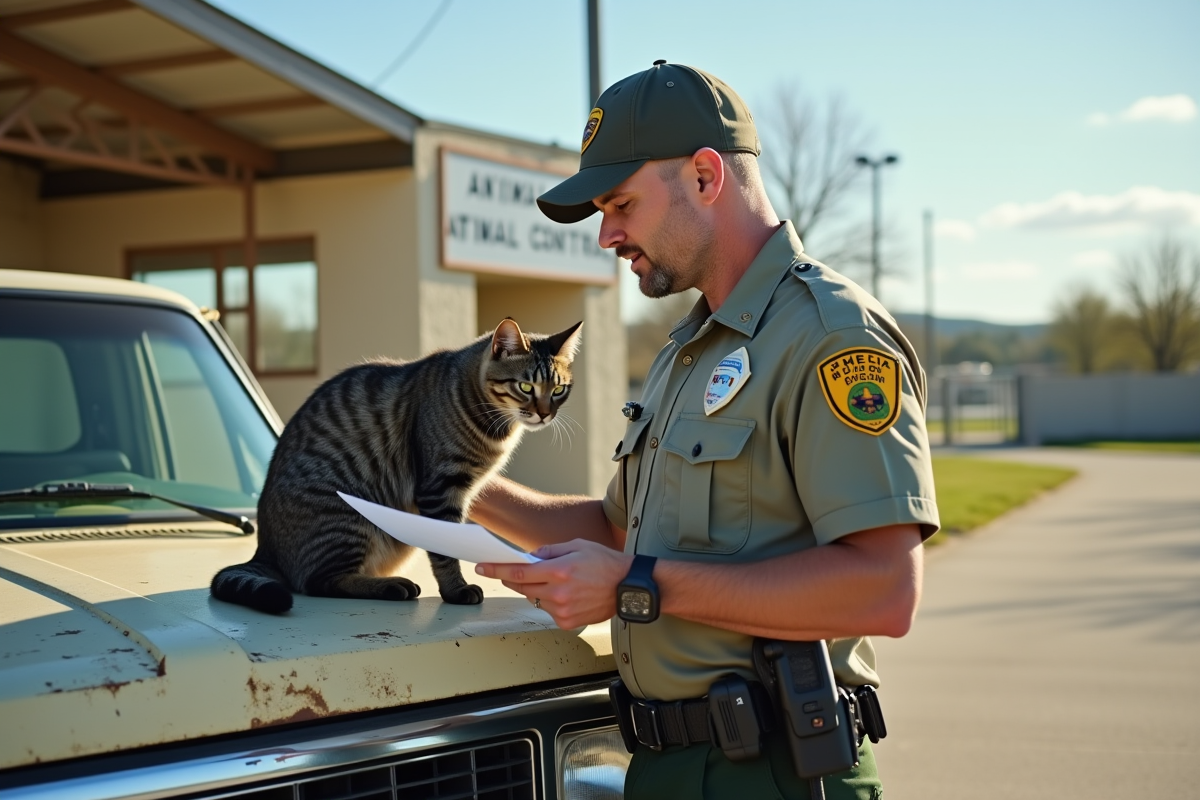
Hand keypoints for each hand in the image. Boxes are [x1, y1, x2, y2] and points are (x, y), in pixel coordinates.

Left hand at [476, 539, 633, 629]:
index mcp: (559, 570)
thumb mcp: (577, 546)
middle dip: (514, 579)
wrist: (629, 587)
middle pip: (522, 588)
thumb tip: (529, 557)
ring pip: (535, 600)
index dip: (497, 570)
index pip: (518, 572)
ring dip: (538, 590)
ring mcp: (563, 610)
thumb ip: (550, 551)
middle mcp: (558, 592)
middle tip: (513, 572)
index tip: (482, 567)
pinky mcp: (568, 623)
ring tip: (559, 581)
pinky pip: (548, 611)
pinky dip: (551, 602)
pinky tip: (568, 594)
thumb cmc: (606, 563)